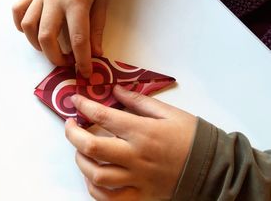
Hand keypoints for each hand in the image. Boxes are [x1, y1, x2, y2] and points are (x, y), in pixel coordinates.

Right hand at [12, 0, 109, 76]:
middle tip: (66, 62)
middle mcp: (54, 0)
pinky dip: (21, 25)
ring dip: (38, 45)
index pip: (78, 38)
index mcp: (77, 2)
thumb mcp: (102, 2)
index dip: (82, 60)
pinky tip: (33, 32)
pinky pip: (18, 10)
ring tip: (51, 49)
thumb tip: (96, 54)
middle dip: (55, 57)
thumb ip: (97, 29)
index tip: (85, 72)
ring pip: (28, 26)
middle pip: (46, 37)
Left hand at [65, 85, 196, 200]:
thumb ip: (138, 101)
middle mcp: (136, 156)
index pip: (103, 116)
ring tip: (80, 151)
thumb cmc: (190, 136)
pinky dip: (95, 190)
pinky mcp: (141, 196)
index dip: (85, 106)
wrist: (212, 167)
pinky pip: (111, 200)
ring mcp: (137, 179)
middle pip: (92, 148)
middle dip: (72, 134)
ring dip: (81, 162)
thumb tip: (115, 91)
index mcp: (142, 132)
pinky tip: (93, 178)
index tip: (76, 101)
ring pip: (97, 176)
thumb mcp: (167, 112)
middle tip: (70, 125)